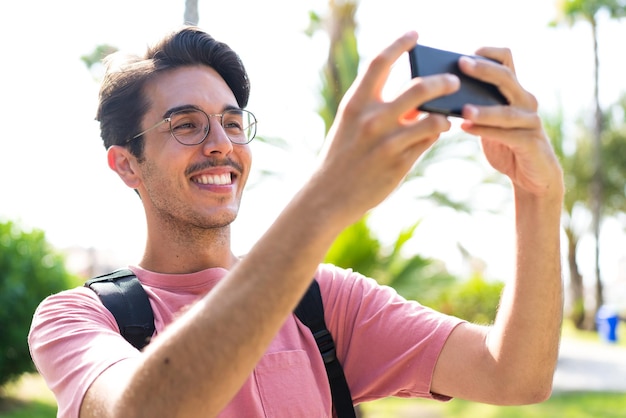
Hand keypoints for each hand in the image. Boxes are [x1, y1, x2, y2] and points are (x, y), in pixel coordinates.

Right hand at [316, 31, 458, 222]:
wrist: (328, 195)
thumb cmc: (341, 156)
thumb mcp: (350, 125)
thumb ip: (377, 108)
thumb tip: (416, 100)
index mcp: (355, 104)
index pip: (379, 64)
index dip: (399, 44)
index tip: (415, 34)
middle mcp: (371, 120)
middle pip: (418, 88)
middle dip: (443, 82)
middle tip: (453, 80)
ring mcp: (387, 143)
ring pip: (432, 118)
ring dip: (445, 114)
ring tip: (448, 114)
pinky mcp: (399, 164)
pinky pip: (428, 141)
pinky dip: (435, 133)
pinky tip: (435, 133)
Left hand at [457, 49, 562, 199]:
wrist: (532, 176)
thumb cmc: (505, 146)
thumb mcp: (488, 124)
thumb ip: (474, 109)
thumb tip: (441, 97)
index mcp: (514, 92)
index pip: (507, 61)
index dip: (489, 54)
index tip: (466, 52)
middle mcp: (525, 101)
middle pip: (506, 78)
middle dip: (483, 70)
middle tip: (461, 64)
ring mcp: (530, 121)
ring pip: (506, 111)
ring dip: (484, 109)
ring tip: (463, 108)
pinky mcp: (531, 142)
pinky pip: (508, 135)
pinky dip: (486, 131)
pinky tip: (467, 128)